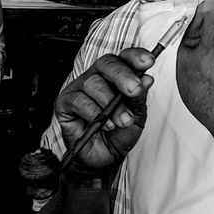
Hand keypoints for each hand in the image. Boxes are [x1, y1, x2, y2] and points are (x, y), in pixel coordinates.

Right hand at [55, 48, 155, 170]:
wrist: (105, 158)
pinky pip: (79, 100)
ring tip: (122, 121)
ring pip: (94, 83)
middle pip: (107, 63)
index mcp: (115, 76)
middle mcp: (97, 77)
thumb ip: (140, 97)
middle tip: (135, 90)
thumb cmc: (119, 133)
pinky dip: (94, 112)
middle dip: (123, 76)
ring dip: (111, 103)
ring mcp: (79, 88)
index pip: (124, 57)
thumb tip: (147, 78)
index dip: (136, 56)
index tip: (149, 61)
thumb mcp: (137, 116)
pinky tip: (105, 124)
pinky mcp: (65, 102)